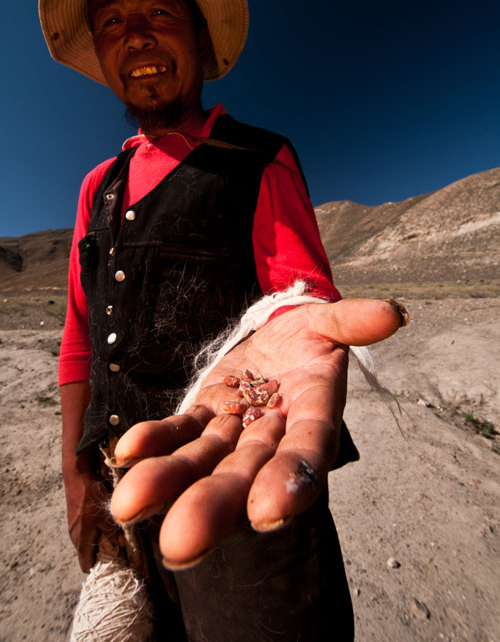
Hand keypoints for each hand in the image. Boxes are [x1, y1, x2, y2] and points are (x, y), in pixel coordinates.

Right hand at [64, 469, 121, 571]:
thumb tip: (123, 545)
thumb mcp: (107, 516)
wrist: (78, 475)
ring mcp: (74, 527)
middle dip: (101, 554)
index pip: (86, 566)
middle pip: (88, 554)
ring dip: (98, 540)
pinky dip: (95, 531)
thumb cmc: (92, 496)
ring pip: (87, 541)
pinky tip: (105, 521)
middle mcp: (75, 536)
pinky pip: (85, 531)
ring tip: (113, 534)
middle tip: (117, 550)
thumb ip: (114, 533)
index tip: (113, 564)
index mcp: (81, 540)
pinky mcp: (76, 517)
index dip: (99, 568)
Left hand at [110, 298, 405, 567]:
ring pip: (203, 460)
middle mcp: (273, 436)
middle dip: (215, 506)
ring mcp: (235, 430)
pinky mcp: (206, 415)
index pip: (307, 453)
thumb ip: (352, 322)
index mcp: (313, 417)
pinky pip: (180, 432)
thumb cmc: (310, 335)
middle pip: (245, 474)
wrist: (280, 338)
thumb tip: (395, 315)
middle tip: (181, 544)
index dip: (292, 479)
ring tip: (130, 504)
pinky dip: (156, 443)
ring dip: (169, 483)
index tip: (268, 511)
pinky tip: (127, 452)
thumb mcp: (329, 324)